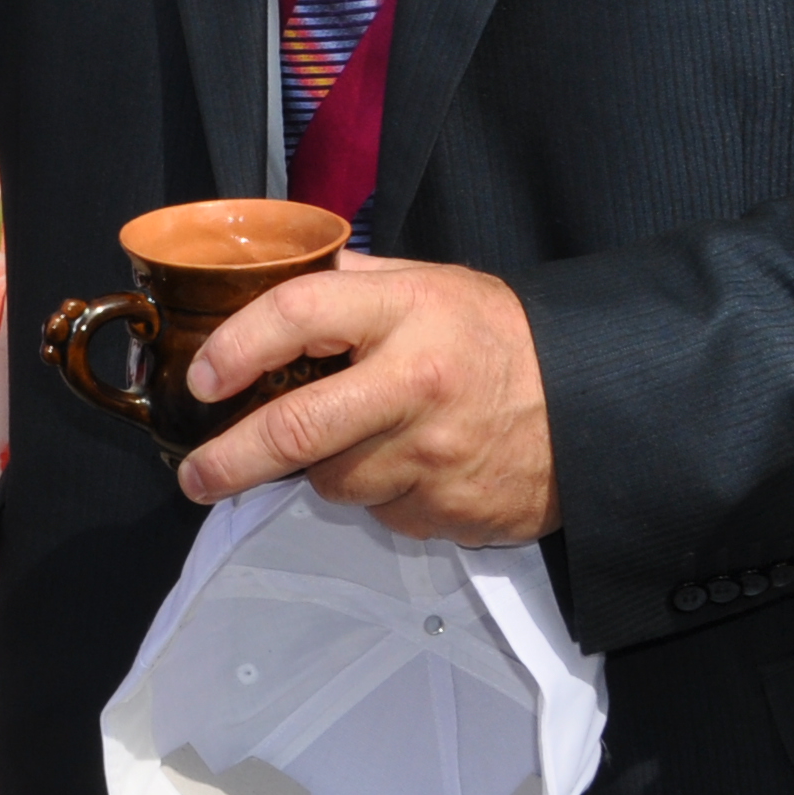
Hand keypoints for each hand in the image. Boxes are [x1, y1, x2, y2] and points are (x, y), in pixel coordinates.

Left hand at [173, 254, 557, 544]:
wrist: (596, 404)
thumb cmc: (498, 337)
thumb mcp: (432, 284)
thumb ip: (353, 284)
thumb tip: (271, 282)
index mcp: (407, 312)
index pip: (298, 316)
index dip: (237, 347)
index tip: (202, 379)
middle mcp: (417, 385)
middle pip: (297, 430)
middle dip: (231, 459)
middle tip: (197, 475)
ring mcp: (435, 456)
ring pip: (334, 482)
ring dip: (325, 471)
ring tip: (360, 442)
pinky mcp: (451, 510)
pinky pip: (382, 512)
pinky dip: (379, 495)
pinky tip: (410, 467)